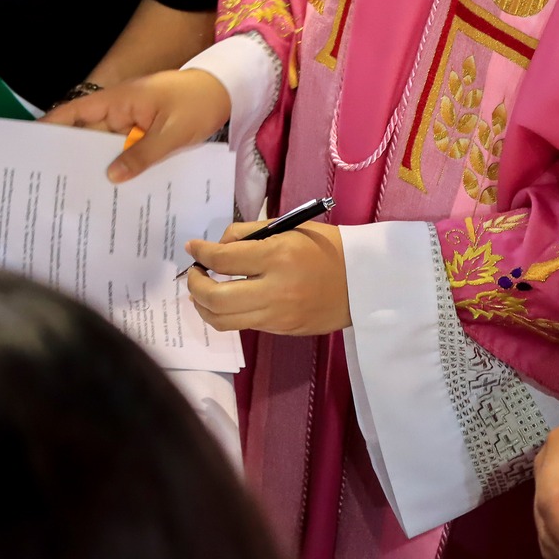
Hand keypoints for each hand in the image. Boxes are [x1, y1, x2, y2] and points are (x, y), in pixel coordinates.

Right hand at [42, 69, 230, 182]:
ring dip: (96, 166)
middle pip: (86, 135)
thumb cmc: (196, 104)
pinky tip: (112, 191)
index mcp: (118, 101)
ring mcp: (130, 123)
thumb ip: (142, 154)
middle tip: (51, 185)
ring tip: (77, 195)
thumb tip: (111, 177)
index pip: (76, 112)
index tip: (30, 144)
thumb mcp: (171, 132)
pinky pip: (125, 151)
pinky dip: (118, 167)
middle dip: (70, 156)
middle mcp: (118, 111)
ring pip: (105, 147)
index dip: (51, 126)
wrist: (225, 92)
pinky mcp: (143, 134)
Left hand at [185, 219, 347, 334]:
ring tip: (204, 291)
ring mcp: (279, 316)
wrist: (366, 281)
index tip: (192, 247)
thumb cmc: (327, 247)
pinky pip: (245, 325)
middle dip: (195, 284)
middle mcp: (275, 290)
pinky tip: (228, 300)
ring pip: (224, 321)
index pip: (223, 259)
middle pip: (216, 299)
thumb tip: (218, 247)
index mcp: (277, 256)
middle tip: (194, 272)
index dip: (200, 252)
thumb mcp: (289, 228)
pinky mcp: (283, 331)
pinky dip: (228, 313)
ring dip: (204, 306)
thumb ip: (249, 234)